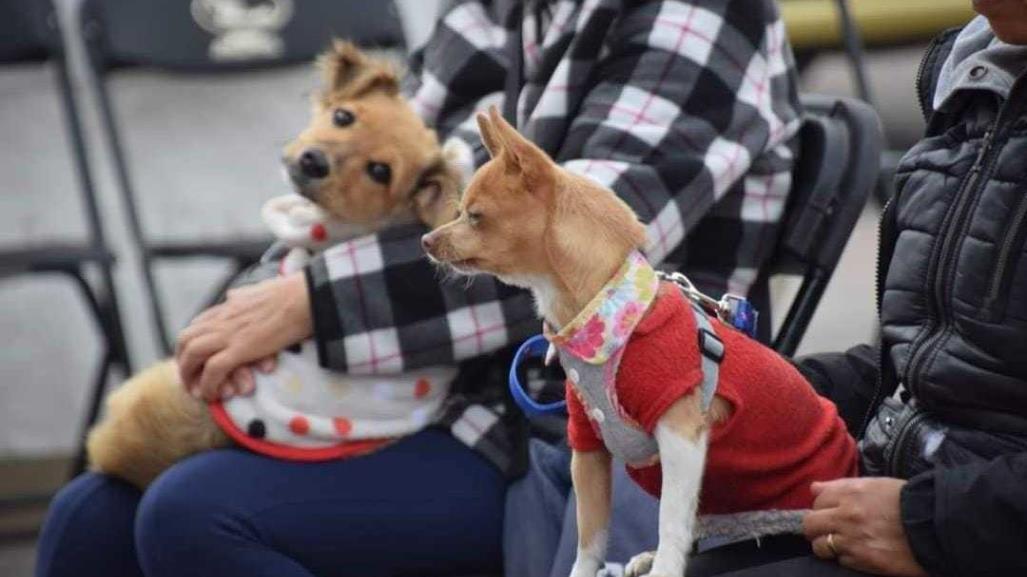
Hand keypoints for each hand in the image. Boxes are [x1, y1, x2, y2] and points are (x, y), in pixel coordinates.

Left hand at [176, 273, 312, 400]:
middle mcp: (223, 318)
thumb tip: (234, 294)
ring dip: (190, 376)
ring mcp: (229, 333)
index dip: (191, 343)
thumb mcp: (260, 289)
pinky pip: (213, 370)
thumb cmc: (292, 293)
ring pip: (192, 355)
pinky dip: (208, 384)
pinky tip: (212, 395)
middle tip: (189, 379)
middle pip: (186, 339)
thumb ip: (244, 294)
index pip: (197, 324)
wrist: (305, 298)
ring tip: (197, 391)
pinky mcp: (240, 348)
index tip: (195, 358)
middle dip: (182, 361)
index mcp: (229, 305)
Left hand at [803, 478, 927, 576]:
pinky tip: (860, 553)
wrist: (935, 527)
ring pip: (820, 546)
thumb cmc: (908, 502)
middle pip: (810, 524)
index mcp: (849, 492)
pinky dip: (846, 558)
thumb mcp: (875, 485)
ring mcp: (851, 540)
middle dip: (816, 528)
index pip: (817, 499)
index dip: (822, 507)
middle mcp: (845, 515)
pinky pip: (840, 561)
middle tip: (828, 530)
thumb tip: (814, 488)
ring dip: (827, 546)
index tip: (830, 511)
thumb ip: (842, 486)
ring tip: (842, 545)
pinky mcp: (861, 561)